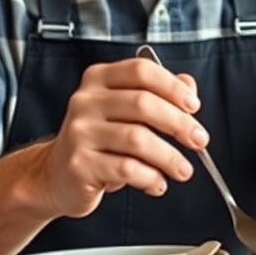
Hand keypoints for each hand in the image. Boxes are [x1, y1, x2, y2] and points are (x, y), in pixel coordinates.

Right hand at [37, 56, 208, 218]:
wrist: (57, 175)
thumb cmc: (98, 140)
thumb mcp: (126, 111)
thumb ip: (158, 94)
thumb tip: (189, 87)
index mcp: (99, 79)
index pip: (141, 72)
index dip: (173, 87)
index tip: (194, 106)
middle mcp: (86, 101)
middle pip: (143, 104)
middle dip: (179, 124)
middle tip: (199, 140)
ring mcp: (79, 133)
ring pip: (138, 139)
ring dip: (169, 157)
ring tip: (183, 169)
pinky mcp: (80, 164)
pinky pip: (126, 169)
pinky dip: (150, 178)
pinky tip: (157, 183)